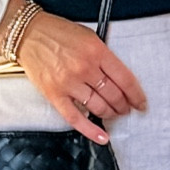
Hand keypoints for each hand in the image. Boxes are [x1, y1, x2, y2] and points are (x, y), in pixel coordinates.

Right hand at [16, 13, 146, 145]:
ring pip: (99, 107)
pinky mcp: (54, 95)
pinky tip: (102, 137)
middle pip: (114, 95)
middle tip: (127, 108)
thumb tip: (118, 78)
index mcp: (97, 51)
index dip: (136, 95)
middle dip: (124, 106)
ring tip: (114, 114)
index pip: (125, 79)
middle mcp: (85, 68)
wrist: (28, 33)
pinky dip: (90, 130)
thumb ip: (104, 56)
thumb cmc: (58, 32)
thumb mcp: (88, 36)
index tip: (141, 103)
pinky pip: (75, 118)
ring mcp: (69, 83)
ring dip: (111, 114)